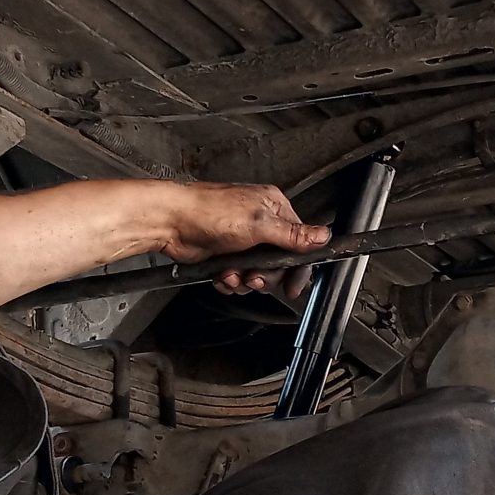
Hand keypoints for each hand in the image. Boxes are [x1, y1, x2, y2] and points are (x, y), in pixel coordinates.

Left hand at [157, 181, 330, 295]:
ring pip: (257, 272)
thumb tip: (323, 235)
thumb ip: (293, 234)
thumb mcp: (258, 225)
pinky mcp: (227, 253)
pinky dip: (230, 280)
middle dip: (265, 276)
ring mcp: (243, 239)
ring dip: (244, 279)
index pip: (299, 242)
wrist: (171, 222)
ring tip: (233, 274)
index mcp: (273, 208)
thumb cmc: (208, 212)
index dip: (298, 267)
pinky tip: (222, 274)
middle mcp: (260, 223)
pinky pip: (238, 276)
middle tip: (254, 277)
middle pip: (279, 263)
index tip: (294, 286)